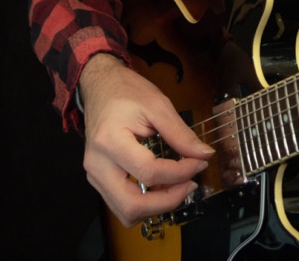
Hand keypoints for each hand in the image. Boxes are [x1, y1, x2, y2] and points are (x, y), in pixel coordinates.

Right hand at [79, 54, 214, 225]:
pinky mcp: (98, 178)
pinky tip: (160, 187)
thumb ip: (181, 133)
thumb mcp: (158, 105)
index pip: (149, 172)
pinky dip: (144, 203)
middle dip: (167, 202)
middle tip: (190, 184)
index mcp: (110, 141)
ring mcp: (94, 174)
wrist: (100, 85)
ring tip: (177, 186)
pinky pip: (120, 204)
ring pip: (125, 212)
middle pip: (132, 205)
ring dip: (156, 207)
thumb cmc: (125, 91)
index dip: (180, 173)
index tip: (199, 162)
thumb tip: (204, 154)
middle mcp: (98, 164)